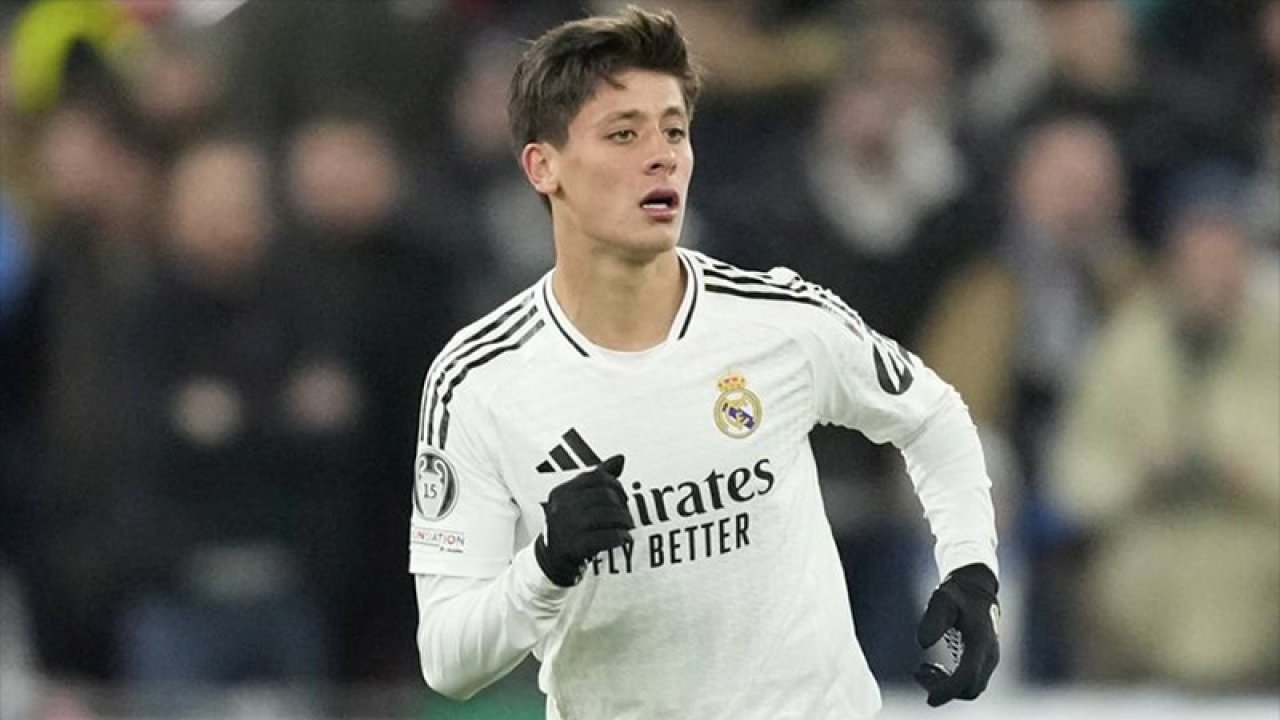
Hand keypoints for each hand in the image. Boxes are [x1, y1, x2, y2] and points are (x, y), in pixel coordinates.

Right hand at [535, 455, 632, 586]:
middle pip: (605, 496)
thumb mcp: (577, 499)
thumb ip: (597, 478)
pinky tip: (624, 539)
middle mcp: (562, 506)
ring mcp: (568, 527)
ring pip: (608, 515)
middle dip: (622, 505)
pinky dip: (620, 537)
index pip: (596, 476)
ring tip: (627, 527)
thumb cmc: (571, 525)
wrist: (551, 560)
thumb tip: (620, 459)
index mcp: (562, 491)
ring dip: (625, 521)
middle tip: (627, 516)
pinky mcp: (575, 547)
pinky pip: (607, 537)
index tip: (623, 497)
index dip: (616, 484)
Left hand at [914, 563, 999, 706]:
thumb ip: (933, 619)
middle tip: (919, 672)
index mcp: (982, 640)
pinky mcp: (982, 662)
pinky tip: (931, 669)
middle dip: (943, 689)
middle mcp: (989, 654)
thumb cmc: (956, 594)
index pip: (968, 674)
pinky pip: (969, 683)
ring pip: (970, 688)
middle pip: (970, 688)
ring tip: (922, 670)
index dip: (949, 689)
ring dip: (946, 686)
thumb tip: (923, 643)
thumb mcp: (942, 600)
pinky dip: (950, 683)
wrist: (975, 589)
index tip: (929, 699)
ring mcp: (988, 660)